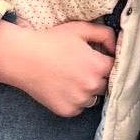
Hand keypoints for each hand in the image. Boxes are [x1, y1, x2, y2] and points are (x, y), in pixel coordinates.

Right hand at [0, 19, 114, 117]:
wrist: (23, 58)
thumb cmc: (51, 41)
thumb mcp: (80, 29)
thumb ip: (105, 34)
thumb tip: (116, 47)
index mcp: (98, 66)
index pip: (115, 68)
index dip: (106, 62)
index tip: (97, 59)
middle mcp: (92, 86)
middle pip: (106, 84)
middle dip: (98, 77)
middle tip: (81, 68)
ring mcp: (79, 100)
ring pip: (93, 98)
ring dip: (87, 90)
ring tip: (70, 78)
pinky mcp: (67, 110)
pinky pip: (79, 108)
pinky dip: (74, 100)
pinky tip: (63, 88)